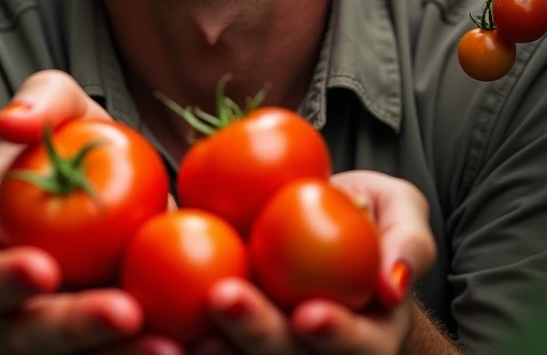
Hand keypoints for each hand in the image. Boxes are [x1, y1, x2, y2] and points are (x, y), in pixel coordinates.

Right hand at [0, 70, 177, 354]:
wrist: (119, 189)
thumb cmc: (78, 144)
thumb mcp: (65, 108)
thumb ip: (42, 101)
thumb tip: (10, 122)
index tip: (46, 270)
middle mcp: (8, 303)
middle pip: (25, 335)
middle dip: (73, 330)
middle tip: (126, 313)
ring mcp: (53, 334)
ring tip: (173, 347)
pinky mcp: (101, 345)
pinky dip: (154, 352)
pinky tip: (200, 343)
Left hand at [197, 170, 435, 354]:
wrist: (325, 225)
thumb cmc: (370, 218)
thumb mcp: (403, 213)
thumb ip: (408, 242)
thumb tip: (393, 283)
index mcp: (367, 337)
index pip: (353, 346)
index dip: (334, 336)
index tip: (309, 315)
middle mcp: (315, 352)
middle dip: (256, 335)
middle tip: (223, 299)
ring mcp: (269, 347)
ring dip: (213, 345)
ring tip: (178, 321)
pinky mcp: (229, 334)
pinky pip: (203, 339)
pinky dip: (174, 335)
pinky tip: (145, 315)